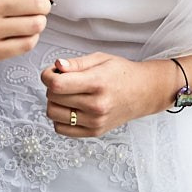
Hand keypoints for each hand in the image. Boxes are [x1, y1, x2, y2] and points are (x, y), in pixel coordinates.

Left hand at [44, 54, 176, 137]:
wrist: (144, 92)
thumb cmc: (122, 73)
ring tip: (67, 94)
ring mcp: (95, 121)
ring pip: (53, 114)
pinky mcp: (94, 132)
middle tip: (63, 80)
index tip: (51, 72)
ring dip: (54, 102)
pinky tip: (70, 108)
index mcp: (97, 83)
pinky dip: (60, 118)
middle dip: (52, 87)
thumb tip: (56, 66)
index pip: (56, 85)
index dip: (47, 76)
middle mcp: (96, 105)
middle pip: (52, 98)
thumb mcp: (100, 59)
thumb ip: (76, 63)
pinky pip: (61, 129)